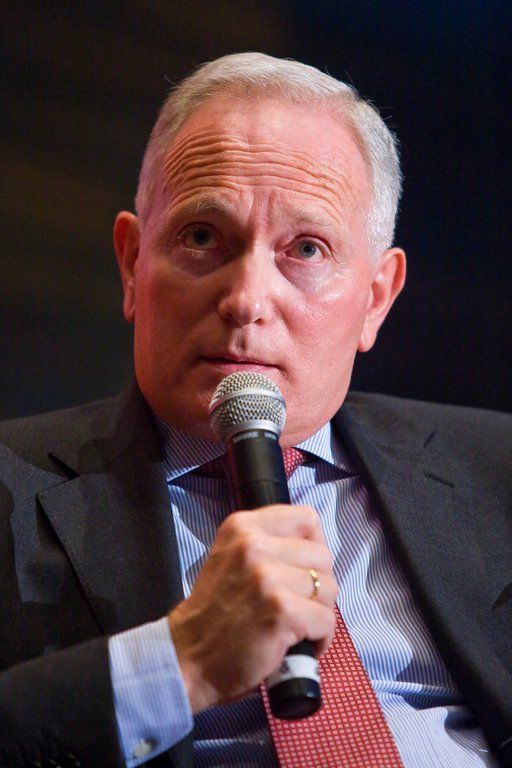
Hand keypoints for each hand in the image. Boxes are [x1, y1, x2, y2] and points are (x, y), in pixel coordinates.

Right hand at [168, 504, 336, 712]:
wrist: (189, 657)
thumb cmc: (216, 613)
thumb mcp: (232, 557)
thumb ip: (268, 543)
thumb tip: (316, 547)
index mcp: (242, 526)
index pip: (307, 518)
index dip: (314, 546)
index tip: (303, 569)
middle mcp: (253, 545)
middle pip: (323, 556)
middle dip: (318, 585)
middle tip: (296, 604)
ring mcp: (267, 577)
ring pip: (328, 588)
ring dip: (319, 612)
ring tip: (295, 625)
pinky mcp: (281, 611)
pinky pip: (326, 620)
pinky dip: (320, 638)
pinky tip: (298, 643)